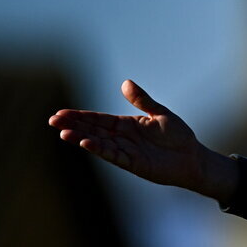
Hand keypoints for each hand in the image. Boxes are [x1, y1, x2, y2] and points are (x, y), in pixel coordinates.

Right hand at [48, 80, 237, 201]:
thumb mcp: (160, 114)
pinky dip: (100, 150)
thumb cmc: (178, 136)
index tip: (61, 113)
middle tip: (53, 120)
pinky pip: (114, 156)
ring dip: (81, 138)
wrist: (193, 158)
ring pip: (99, 143)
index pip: (98, 119)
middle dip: (73, 126)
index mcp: (126, 125)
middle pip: (93, 131)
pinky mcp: (134, 164)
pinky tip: (87, 144)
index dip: (80, 116)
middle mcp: (122, 138)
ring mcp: (126, 151)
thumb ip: (143, 101)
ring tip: (64, 133)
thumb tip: (125, 82)